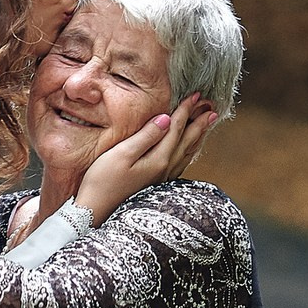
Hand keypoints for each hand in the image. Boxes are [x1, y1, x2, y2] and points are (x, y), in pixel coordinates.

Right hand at [73, 94, 218, 220]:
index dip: (186, 111)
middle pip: (186, 141)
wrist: (95, 213)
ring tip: (208, 125)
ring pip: (186, 153)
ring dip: (198, 137)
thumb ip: (145, 136)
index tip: (196, 95)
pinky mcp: (155, 185)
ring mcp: (161, 179)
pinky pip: (180, 164)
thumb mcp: (121, 155)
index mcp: (158, 159)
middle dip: (199, 123)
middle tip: (212, 107)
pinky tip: (189, 150)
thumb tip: (165, 119)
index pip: (175, 129)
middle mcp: (164, 169)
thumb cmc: (102, 182)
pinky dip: (189, 152)